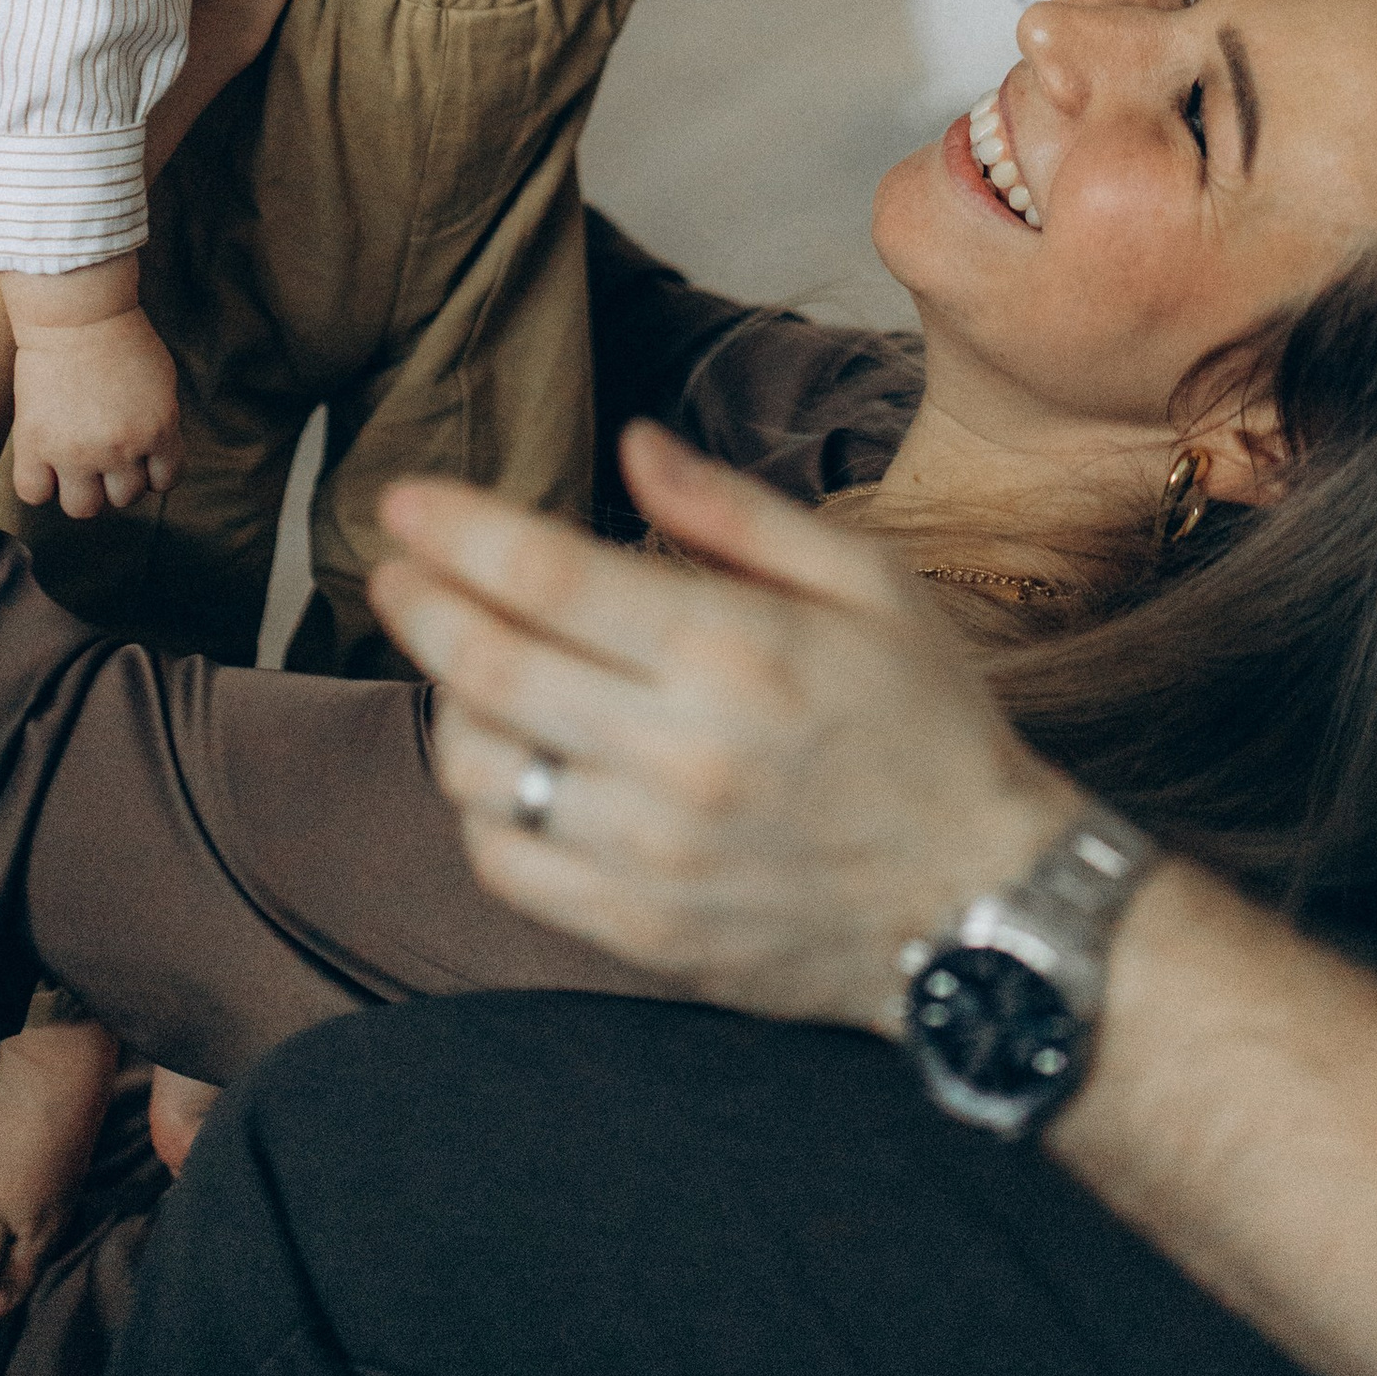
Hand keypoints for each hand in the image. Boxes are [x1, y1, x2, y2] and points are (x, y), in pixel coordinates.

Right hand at [4, 273, 181, 516]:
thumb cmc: (122, 340)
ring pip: (83, 508)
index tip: (141, 456)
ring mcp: (74, 451)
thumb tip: (152, 462)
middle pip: (124, 498)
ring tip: (77, 463)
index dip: (153, 470)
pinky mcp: (34, 445)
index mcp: (158, 431)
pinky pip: (34, 494)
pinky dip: (40, 485)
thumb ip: (160, 427)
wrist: (77, 315)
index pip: (165, 481)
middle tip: (106, 453)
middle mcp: (119, 449)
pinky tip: (46, 463)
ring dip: (83, 490)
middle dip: (118, 478)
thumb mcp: (163, 385)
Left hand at [370, 425, 1072, 1030]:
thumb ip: (735, 512)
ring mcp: (651, 855)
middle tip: (394, 564)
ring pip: (481, 768)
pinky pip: (506, 862)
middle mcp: (678, 756)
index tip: (403, 496)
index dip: (456, 528)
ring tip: (465, 660)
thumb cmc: (927, 720)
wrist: (982, 899)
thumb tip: (631, 444)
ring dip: (447, 701)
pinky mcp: (640, 931)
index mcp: (733, 651)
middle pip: (488, 666)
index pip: (544, 576)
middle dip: (418, 601)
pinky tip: (509, 760)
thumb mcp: (866, 581)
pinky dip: (482, 803)